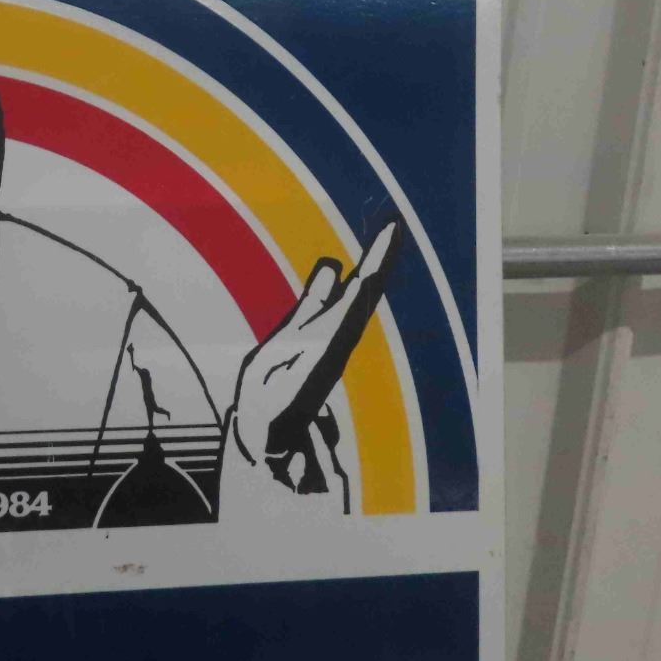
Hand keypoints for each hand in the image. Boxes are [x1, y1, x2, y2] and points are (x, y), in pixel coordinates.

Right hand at [229, 221, 400, 497]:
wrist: (267, 432)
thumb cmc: (274, 396)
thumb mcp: (288, 348)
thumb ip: (311, 309)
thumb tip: (331, 271)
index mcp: (335, 333)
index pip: (362, 289)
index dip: (377, 258)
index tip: (391, 229)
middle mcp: (336, 334)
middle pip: (364, 291)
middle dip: (378, 259)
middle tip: (393, 228)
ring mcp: (324, 339)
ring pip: (349, 299)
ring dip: (362, 271)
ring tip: (376, 245)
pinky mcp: (310, 345)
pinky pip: (328, 309)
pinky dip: (334, 286)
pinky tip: (334, 274)